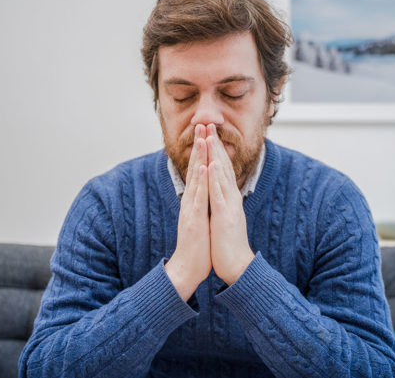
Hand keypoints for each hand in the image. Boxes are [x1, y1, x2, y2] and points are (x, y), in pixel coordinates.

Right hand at [165, 124, 210, 300]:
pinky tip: (203, 167)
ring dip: (199, 157)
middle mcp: (190, 201)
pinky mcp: (193, 219)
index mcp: (194, 201)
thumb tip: (204, 194)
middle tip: (202, 125)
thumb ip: (200, 205)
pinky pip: (198, 197)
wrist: (187, 269)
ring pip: (195, 178)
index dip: (202, 152)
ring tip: (202, 137)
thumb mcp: (199, 220)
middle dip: (199, 146)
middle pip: (194, 169)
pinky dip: (200, 181)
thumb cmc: (196, 246)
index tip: (207, 134)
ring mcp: (190, 209)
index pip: (197, 172)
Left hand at [205, 124, 254, 284]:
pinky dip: (215, 179)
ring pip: (222, 176)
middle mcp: (231, 199)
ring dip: (216, 155)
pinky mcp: (225, 217)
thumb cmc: (228, 245)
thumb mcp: (225, 219)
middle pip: (224, 167)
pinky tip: (212, 164)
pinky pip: (219, 195)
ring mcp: (229, 206)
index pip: (223, 170)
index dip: (216, 151)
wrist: (237, 266)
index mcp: (229, 199)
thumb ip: (223, 203)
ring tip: (210, 136)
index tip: (209, 134)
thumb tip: (220, 193)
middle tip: (209, 124)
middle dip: (216, 145)